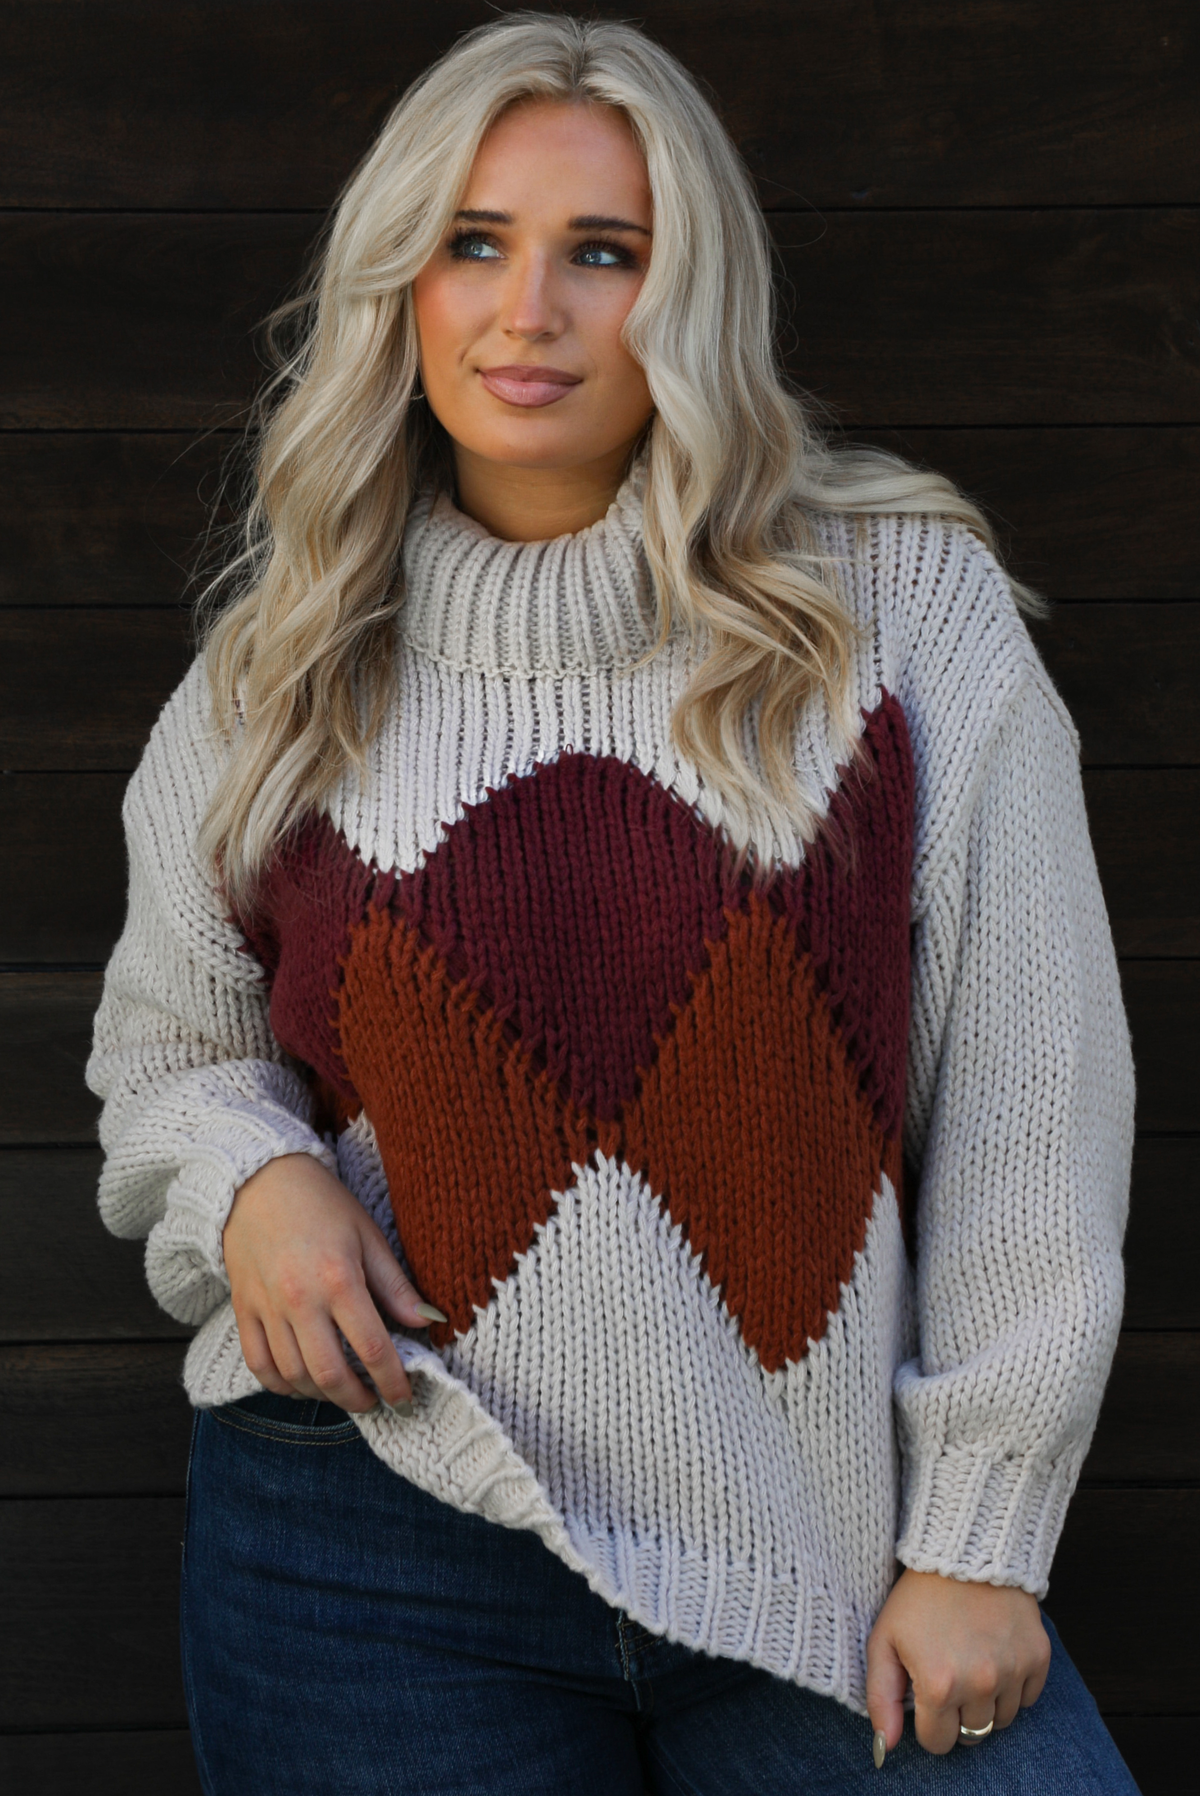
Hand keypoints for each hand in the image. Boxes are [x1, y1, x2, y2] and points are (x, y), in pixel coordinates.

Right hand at [223, 1152, 443, 1413]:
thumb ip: (395, 1284)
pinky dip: (281, 1385)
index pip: (372, 1347)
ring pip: (293, 1375)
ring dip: (322, 1395)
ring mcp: (267, 1308)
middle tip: (374, 1401)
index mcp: (339, 1278)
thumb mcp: (367, 1235)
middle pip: (329, 1373)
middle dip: (357, 1399)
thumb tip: (428, 1321)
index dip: (392, 1381)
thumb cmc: (320, 1203)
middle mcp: (300, 1299)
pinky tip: (302, 1383)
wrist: (258, 1179)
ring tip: (343, 1390)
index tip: (405, 1398)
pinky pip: (259, 1365)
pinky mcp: (243, 1310)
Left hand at [866, 1568, 1050, 1756]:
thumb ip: (881, 1699)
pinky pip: (1028, 1698)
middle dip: (957, 1714)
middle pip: (972, 1735)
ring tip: (971, 1662)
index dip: (928, 1723)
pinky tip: (995, 1655)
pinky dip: (1013, 1686)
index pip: (938, 1743)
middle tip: (949, 1675)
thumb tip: (886, 1748)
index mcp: (939, 1685)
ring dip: (987, 1702)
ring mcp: (1013, 1670)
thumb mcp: (885, 1641)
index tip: (926, 1695)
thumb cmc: (917, 1598)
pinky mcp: (1038, 1656)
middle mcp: (980, 1683)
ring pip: (1002, 1720)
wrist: (964, 1551)